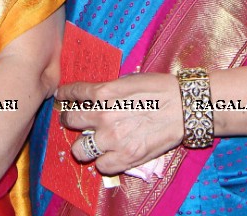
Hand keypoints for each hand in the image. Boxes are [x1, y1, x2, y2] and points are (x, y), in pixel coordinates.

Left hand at [57, 73, 183, 174]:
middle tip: (73, 120)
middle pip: (70, 121)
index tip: (62, 96)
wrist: (184, 107)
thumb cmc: (161, 89)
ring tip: (89, 143)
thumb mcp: (129, 80)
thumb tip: (96, 97)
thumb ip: (109, 91)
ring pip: (79, 150)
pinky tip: (108, 155)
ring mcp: (113, 139)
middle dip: (69, 119)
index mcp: (105, 92)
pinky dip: (103, 162)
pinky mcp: (126, 157)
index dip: (65, 94)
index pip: (73, 93)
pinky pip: (101, 167)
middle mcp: (104, 116)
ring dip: (83, 146)